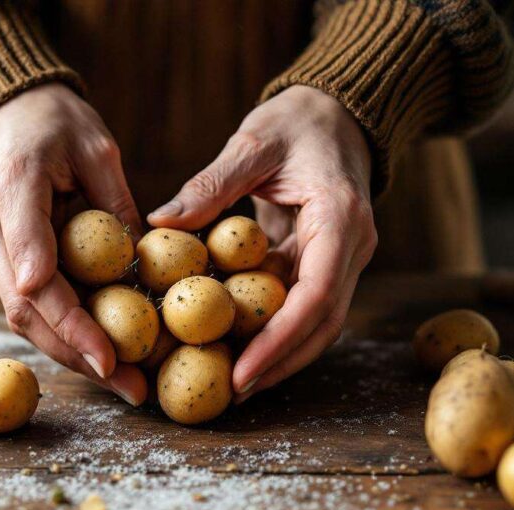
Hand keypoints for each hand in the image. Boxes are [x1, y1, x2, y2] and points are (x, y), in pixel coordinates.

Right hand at [0, 83, 146, 405]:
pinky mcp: (0, 258)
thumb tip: (143, 268)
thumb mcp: (98, 148)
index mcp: (13, 188)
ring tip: (124, 384)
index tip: (103, 352)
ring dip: (71, 354)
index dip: (68, 315)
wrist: (2, 111)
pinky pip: (30, 305)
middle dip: (77, 352)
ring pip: (23, 316)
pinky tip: (103, 356)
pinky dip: (64, 333)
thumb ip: (118, 205)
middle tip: (128, 386)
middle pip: (26, 307)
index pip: (35, 264)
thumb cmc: (54, 121)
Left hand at [148, 86, 377, 403]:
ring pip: (317, 322)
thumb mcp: (254, 142)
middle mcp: (352, 246)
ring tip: (233, 383)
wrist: (338, 113)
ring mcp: (342, 257)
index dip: (279, 340)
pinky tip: (238, 346)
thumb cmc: (297, 121)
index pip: (316, 295)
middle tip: (232, 392)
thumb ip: (211, 182)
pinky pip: (302, 305)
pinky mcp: (325, 261)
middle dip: (280, 362)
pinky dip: (274, 329)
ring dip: (280, 355)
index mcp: (341, 218)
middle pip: (323, 323)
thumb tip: (161, 224)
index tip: (243, 372)